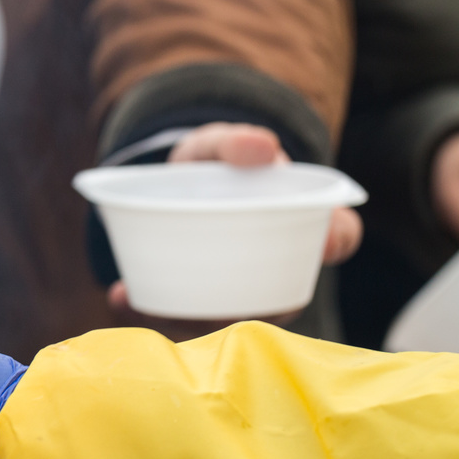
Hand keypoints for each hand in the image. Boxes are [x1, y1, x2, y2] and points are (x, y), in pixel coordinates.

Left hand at [106, 123, 361, 320]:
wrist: (179, 181)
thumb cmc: (210, 164)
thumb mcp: (216, 145)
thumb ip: (233, 142)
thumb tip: (263, 147)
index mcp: (302, 217)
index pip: (337, 234)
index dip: (334, 240)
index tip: (319, 244)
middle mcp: (279, 262)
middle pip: (278, 295)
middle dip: (243, 303)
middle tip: (203, 294)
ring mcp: (242, 286)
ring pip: (228, 314)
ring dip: (188, 315)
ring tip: (140, 296)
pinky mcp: (204, 297)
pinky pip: (185, 314)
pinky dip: (151, 306)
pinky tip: (121, 295)